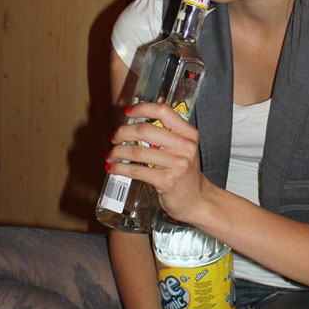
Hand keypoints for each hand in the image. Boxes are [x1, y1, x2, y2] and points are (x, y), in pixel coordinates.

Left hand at [106, 101, 205, 222]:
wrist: (197, 199)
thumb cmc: (184, 172)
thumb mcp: (183, 149)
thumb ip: (166, 135)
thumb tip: (134, 125)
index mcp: (188, 134)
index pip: (164, 111)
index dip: (143, 108)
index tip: (128, 112)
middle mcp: (185, 146)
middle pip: (145, 130)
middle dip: (123, 132)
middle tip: (114, 138)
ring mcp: (177, 164)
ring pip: (138, 151)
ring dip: (118, 152)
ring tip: (111, 154)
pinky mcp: (167, 181)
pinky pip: (136, 170)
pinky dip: (120, 168)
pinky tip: (112, 168)